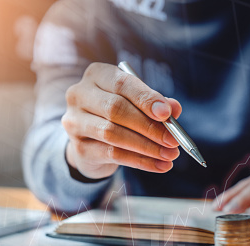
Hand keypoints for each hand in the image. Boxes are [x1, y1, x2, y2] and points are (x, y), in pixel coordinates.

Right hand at [61, 62, 181, 179]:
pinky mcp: (78, 148)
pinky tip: (159, 165)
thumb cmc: (119, 115)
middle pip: (116, 109)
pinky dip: (140, 161)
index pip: (122, 84)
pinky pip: (113, 154)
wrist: (91, 141)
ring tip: (169, 155)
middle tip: (173, 140)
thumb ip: (156, 104)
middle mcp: (79, 95)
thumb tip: (174, 108)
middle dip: (149, 126)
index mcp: (96, 75)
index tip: (167, 114)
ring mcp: (75, 122)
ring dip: (147, 146)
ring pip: (113, 133)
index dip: (146, 99)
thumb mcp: (138, 103)